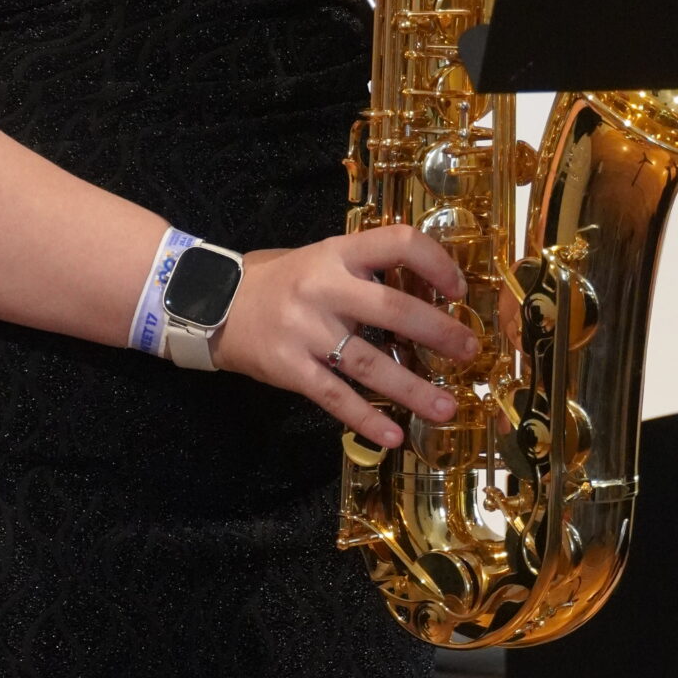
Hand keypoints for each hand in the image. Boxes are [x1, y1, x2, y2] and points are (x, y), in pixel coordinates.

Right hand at [212, 226, 476, 451]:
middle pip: (393, 308)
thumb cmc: (275, 279)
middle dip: (439, 332)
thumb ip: (362, 270)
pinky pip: (335, 397)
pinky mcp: (290, 368)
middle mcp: (324, 288)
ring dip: (414, 389)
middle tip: (470, 351)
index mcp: (335, 252)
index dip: (435, 261)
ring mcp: (306, 331)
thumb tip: (426, 292)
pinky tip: (393, 436)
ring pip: (370, 363)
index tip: (458, 288)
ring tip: (448, 409)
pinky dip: (366, 418)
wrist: (208, 302)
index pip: (397, 242)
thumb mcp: (318, 258)